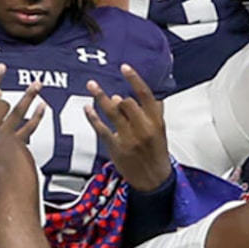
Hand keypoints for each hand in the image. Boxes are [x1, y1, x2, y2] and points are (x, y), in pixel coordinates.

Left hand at [87, 64, 172, 192]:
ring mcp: (129, 138)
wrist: (154, 181)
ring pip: (112, 112)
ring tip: (92, 85)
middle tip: (100, 87)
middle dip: (115, 96)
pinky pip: (101, 128)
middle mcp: (144, 128)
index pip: (146, 95)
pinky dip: (93, 116)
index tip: (124, 67)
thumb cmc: (156, 154)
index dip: (134, 79)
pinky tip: (87, 107)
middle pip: (127, 103)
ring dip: (100, 97)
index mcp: (157, 122)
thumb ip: (153, 112)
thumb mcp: (161, 132)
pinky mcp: (116, 147)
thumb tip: (141, 94)